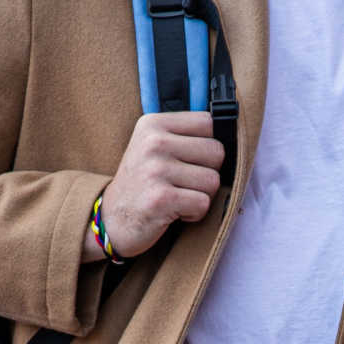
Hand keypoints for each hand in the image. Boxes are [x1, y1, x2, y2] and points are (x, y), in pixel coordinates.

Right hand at [86, 113, 223, 259]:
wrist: (111, 220)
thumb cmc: (142, 184)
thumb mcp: (153, 147)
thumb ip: (184, 136)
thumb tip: (232, 132)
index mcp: (154, 124)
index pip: (209, 123)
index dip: (208, 146)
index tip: (189, 161)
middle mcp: (154, 143)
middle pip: (217, 152)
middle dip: (207, 173)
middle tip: (183, 184)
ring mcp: (156, 170)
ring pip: (213, 180)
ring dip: (201, 196)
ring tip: (178, 197)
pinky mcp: (160, 198)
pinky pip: (203, 203)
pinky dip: (194, 214)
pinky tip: (175, 212)